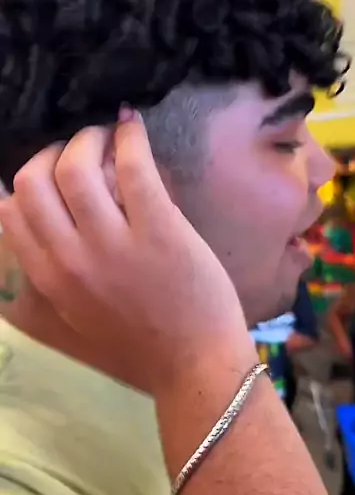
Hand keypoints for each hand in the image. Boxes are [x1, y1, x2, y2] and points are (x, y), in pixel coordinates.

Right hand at [0, 111, 254, 392]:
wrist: (195, 367)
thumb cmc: (141, 342)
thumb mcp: (80, 311)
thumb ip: (59, 267)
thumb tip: (55, 212)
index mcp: (50, 279)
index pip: (11, 211)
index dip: (29, 179)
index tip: (54, 171)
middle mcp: (71, 259)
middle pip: (33, 180)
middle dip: (53, 152)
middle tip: (81, 148)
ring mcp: (113, 244)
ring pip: (75, 165)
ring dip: (88, 138)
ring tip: (108, 136)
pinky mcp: (159, 229)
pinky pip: (134, 166)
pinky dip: (130, 137)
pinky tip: (133, 126)